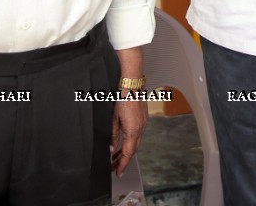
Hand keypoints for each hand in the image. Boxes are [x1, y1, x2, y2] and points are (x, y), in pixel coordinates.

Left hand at [112, 47, 146, 174]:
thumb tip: (112, 148)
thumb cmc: (122, 98)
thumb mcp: (113, 119)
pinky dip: (130, 142)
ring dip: (126, 151)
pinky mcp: (143, 119)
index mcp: (133, 130)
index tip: (117, 172)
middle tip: (114, 167)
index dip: (122, 164)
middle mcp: (141, 129)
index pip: (128, 153)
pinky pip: (137, 135)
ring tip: (116, 157)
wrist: (132, 84)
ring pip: (135, 143)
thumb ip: (113, 135)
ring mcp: (143, 123)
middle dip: (123, 160)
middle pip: (133, 150)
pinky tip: (123, 142)